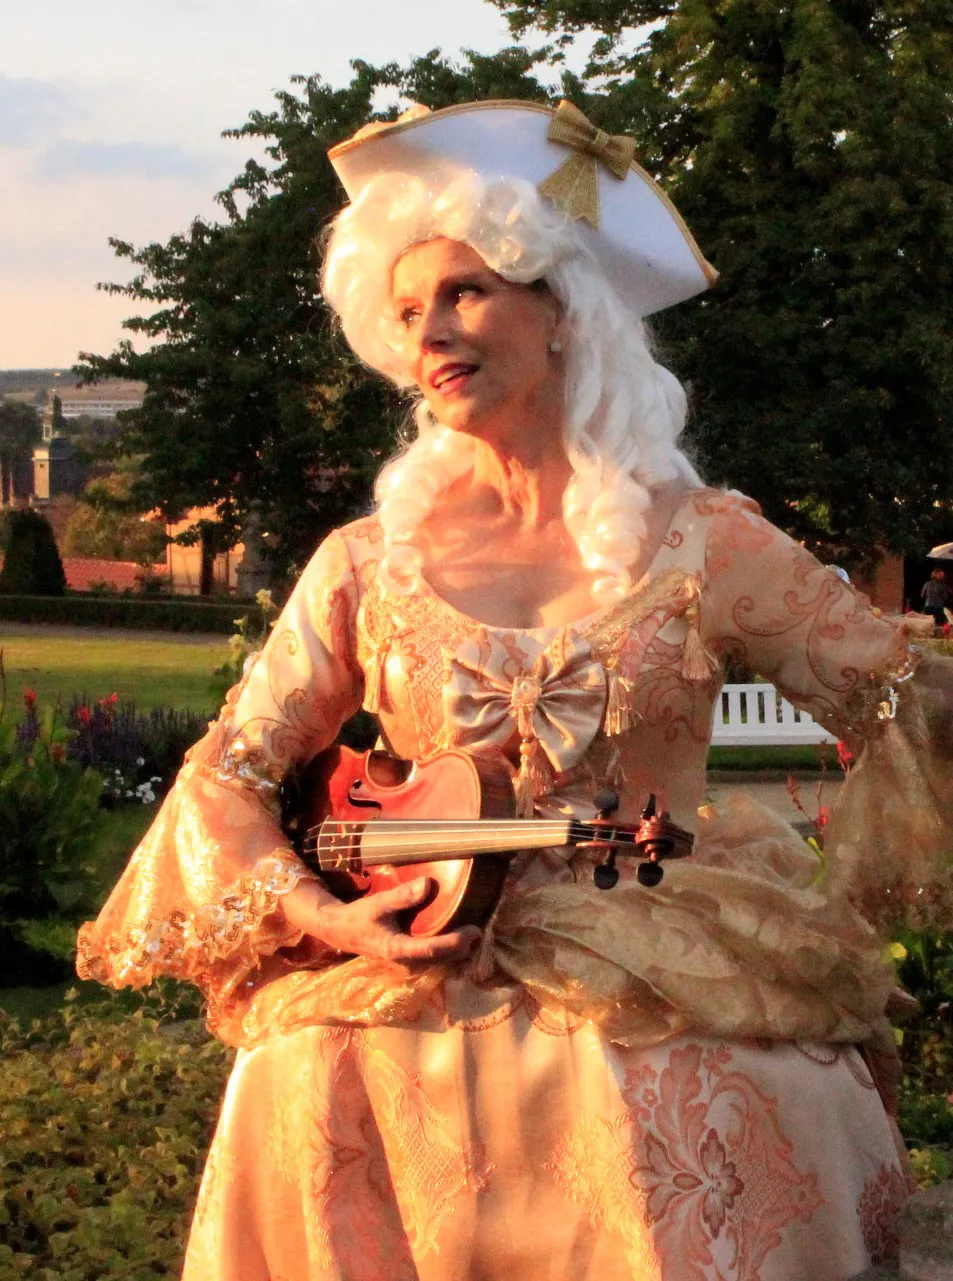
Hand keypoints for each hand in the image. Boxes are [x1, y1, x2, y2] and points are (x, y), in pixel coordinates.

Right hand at [281, 876, 481, 963]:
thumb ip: (402, 896)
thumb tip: (428, 884)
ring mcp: (408, 962)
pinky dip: (449, 948)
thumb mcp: (378, 904)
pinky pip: (435, 957)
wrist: (339, 931)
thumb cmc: (358, 917)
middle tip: (483, 929)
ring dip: (459, 950)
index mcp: (398, 949)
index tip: (475, 931)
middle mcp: (406, 961)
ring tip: (476, 933)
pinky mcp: (409, 958)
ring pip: (441, 961)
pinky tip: (460, 936)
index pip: (434, 949)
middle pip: (443, 959)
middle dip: (464, 948)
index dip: (457, 942)